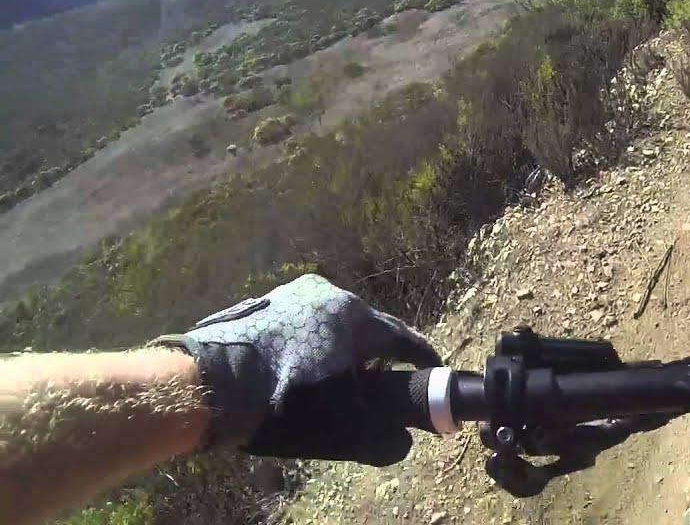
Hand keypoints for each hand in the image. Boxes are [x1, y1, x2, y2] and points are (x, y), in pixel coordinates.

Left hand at [152, 274, 439, 464]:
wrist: (210, 383)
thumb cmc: (282, 403)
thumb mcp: (340, 428)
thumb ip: (380, 437)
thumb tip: (401, 442)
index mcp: (355, 317)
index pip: (403, 338)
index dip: (421, 358)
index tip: (433, 370)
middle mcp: (329, 294)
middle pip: (365, 327)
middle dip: (377, 353)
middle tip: (381, 380)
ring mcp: (291, 294)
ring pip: (329, 322)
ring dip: (338, 347)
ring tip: (334, 376)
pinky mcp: (261, 303)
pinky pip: (299, 323)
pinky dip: (308, 343)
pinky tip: (296, 368)